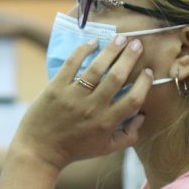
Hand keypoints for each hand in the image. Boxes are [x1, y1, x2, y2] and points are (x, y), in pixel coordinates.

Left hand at [11, 35, 152, 171]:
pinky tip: (93, 43)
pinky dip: (83, 51)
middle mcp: (93, 108)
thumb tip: (142, 115)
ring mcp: (73, 97)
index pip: (133, 99)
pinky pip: (71, 65)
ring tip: (120, 37)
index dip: (144, 83)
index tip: (149, 71)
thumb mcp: (106, 148)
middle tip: (137, 44)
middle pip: (116, 77)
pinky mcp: (56, 88)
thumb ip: (129, 135)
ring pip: (96, 68)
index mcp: (107, 122)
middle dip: (129, 58)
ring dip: (111, 50)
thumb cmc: (75, 149)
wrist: (40, 151)